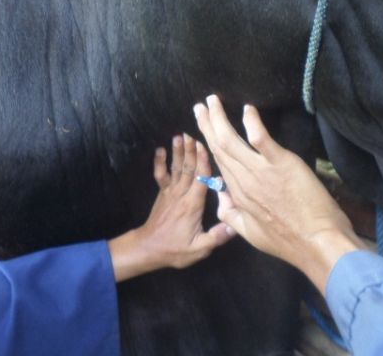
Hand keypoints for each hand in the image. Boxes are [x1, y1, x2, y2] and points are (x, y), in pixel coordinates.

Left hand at [108, 134, 235, 281]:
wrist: (148, 249)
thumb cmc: (175, 249)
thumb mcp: (199, 249)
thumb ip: (216, 237)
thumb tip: (234, 226)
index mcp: (192, 205)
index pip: (200, 179)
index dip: (203, 162)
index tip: (206, 146)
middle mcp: (181, 195)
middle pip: (188, 169)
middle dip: (191, 151)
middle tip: (194, 133)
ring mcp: (170, 193)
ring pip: (175, 168)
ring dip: (178, 152)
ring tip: (180, 136)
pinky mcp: (162, 194)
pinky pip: (160, 175)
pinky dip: (159, 162)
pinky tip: (160, 150)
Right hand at [193, 96, 363, 292]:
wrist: (316, 243)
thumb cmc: (288, 241)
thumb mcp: (250, 234)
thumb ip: (230, 214)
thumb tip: (220, 196)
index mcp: (237, 194)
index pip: (219, 161)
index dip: (209, 142)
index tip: (204, 127)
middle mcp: (244, 180)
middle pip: (220, 147)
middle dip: (208, 124)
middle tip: (200, 106)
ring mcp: (261, 171)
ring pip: (232, 140)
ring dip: (220, 119)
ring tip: (212, 101)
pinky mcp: (281, 164)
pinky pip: (261, 140)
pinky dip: (253, 123)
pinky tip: (247, 109)